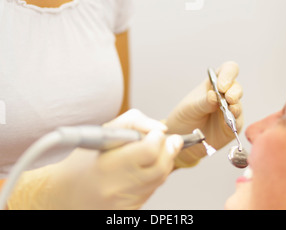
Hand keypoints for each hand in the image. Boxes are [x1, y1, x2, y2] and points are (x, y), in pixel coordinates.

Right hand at [8, 110, 183, 209]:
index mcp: (109, 164)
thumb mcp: (105, 131)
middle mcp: (118, 187)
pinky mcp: (129, 213)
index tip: (158, 133)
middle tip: (171, 140)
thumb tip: (161, 129)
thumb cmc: (84, 160)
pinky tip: (142, 170)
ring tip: (156, 152)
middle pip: (161, 168)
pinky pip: (151, 193)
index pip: (150, 150)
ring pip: (159, 181)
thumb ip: (135, 121)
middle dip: (169, 150)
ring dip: (164, 163)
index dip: (159, 138)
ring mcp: (125, 204)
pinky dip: (153, 178)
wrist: (66, 194)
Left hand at [164, 62, 243, 166]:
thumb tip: (214, 95)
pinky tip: (227, 124)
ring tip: (229, 111)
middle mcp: (225, 94)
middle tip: (228, 98)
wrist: (183, 135)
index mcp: (214, 82)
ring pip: (239, 104)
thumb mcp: (191, 106)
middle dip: (234, 92)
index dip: (228, 75)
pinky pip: (237, 122)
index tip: (221, 86)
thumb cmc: (186, 115)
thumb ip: (204, 101)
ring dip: (235, 107)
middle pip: (237, 87)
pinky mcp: (233, 125)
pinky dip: (234, 122)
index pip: (228, 70)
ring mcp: (231, 110)